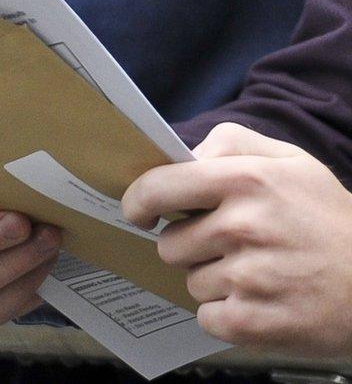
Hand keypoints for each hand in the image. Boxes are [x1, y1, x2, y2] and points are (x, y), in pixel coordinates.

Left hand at [122, 122, 351, 354]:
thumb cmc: (328, 218)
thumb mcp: (290, 161)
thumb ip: (231, 145)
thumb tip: (181, 155)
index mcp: (247, 180)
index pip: (158, 188)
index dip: (138, 202)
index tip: (139, 212)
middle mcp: (243, 226)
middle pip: (169, 244)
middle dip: (191, 247)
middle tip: (233, 247)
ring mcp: (247, 277)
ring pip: (190, 282)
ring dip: (214, 281)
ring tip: (259, 273)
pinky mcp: (252, 322)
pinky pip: (206, 317)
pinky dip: (228, 314)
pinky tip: (263, 302)